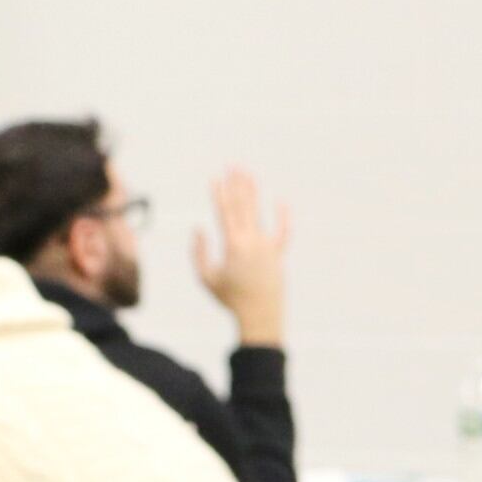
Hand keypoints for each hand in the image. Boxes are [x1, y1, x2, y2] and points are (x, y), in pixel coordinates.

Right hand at [191, 169, 290, 345]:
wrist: (260, 315)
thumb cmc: (230, 299)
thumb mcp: (206, 278)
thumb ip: (199, 252)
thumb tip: (198, 229)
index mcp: (233, 245)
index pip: (224, 213)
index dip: (219, 194)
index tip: (215, 178)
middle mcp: (251, 240)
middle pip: (242, 206)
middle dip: (236, 184)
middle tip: (233, 165)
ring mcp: (266, 245)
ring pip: (258, 213)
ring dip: (253, 192)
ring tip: (248, 174)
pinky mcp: (278, 254)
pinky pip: (282, 232)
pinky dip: (283, 217)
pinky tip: (281, 201)